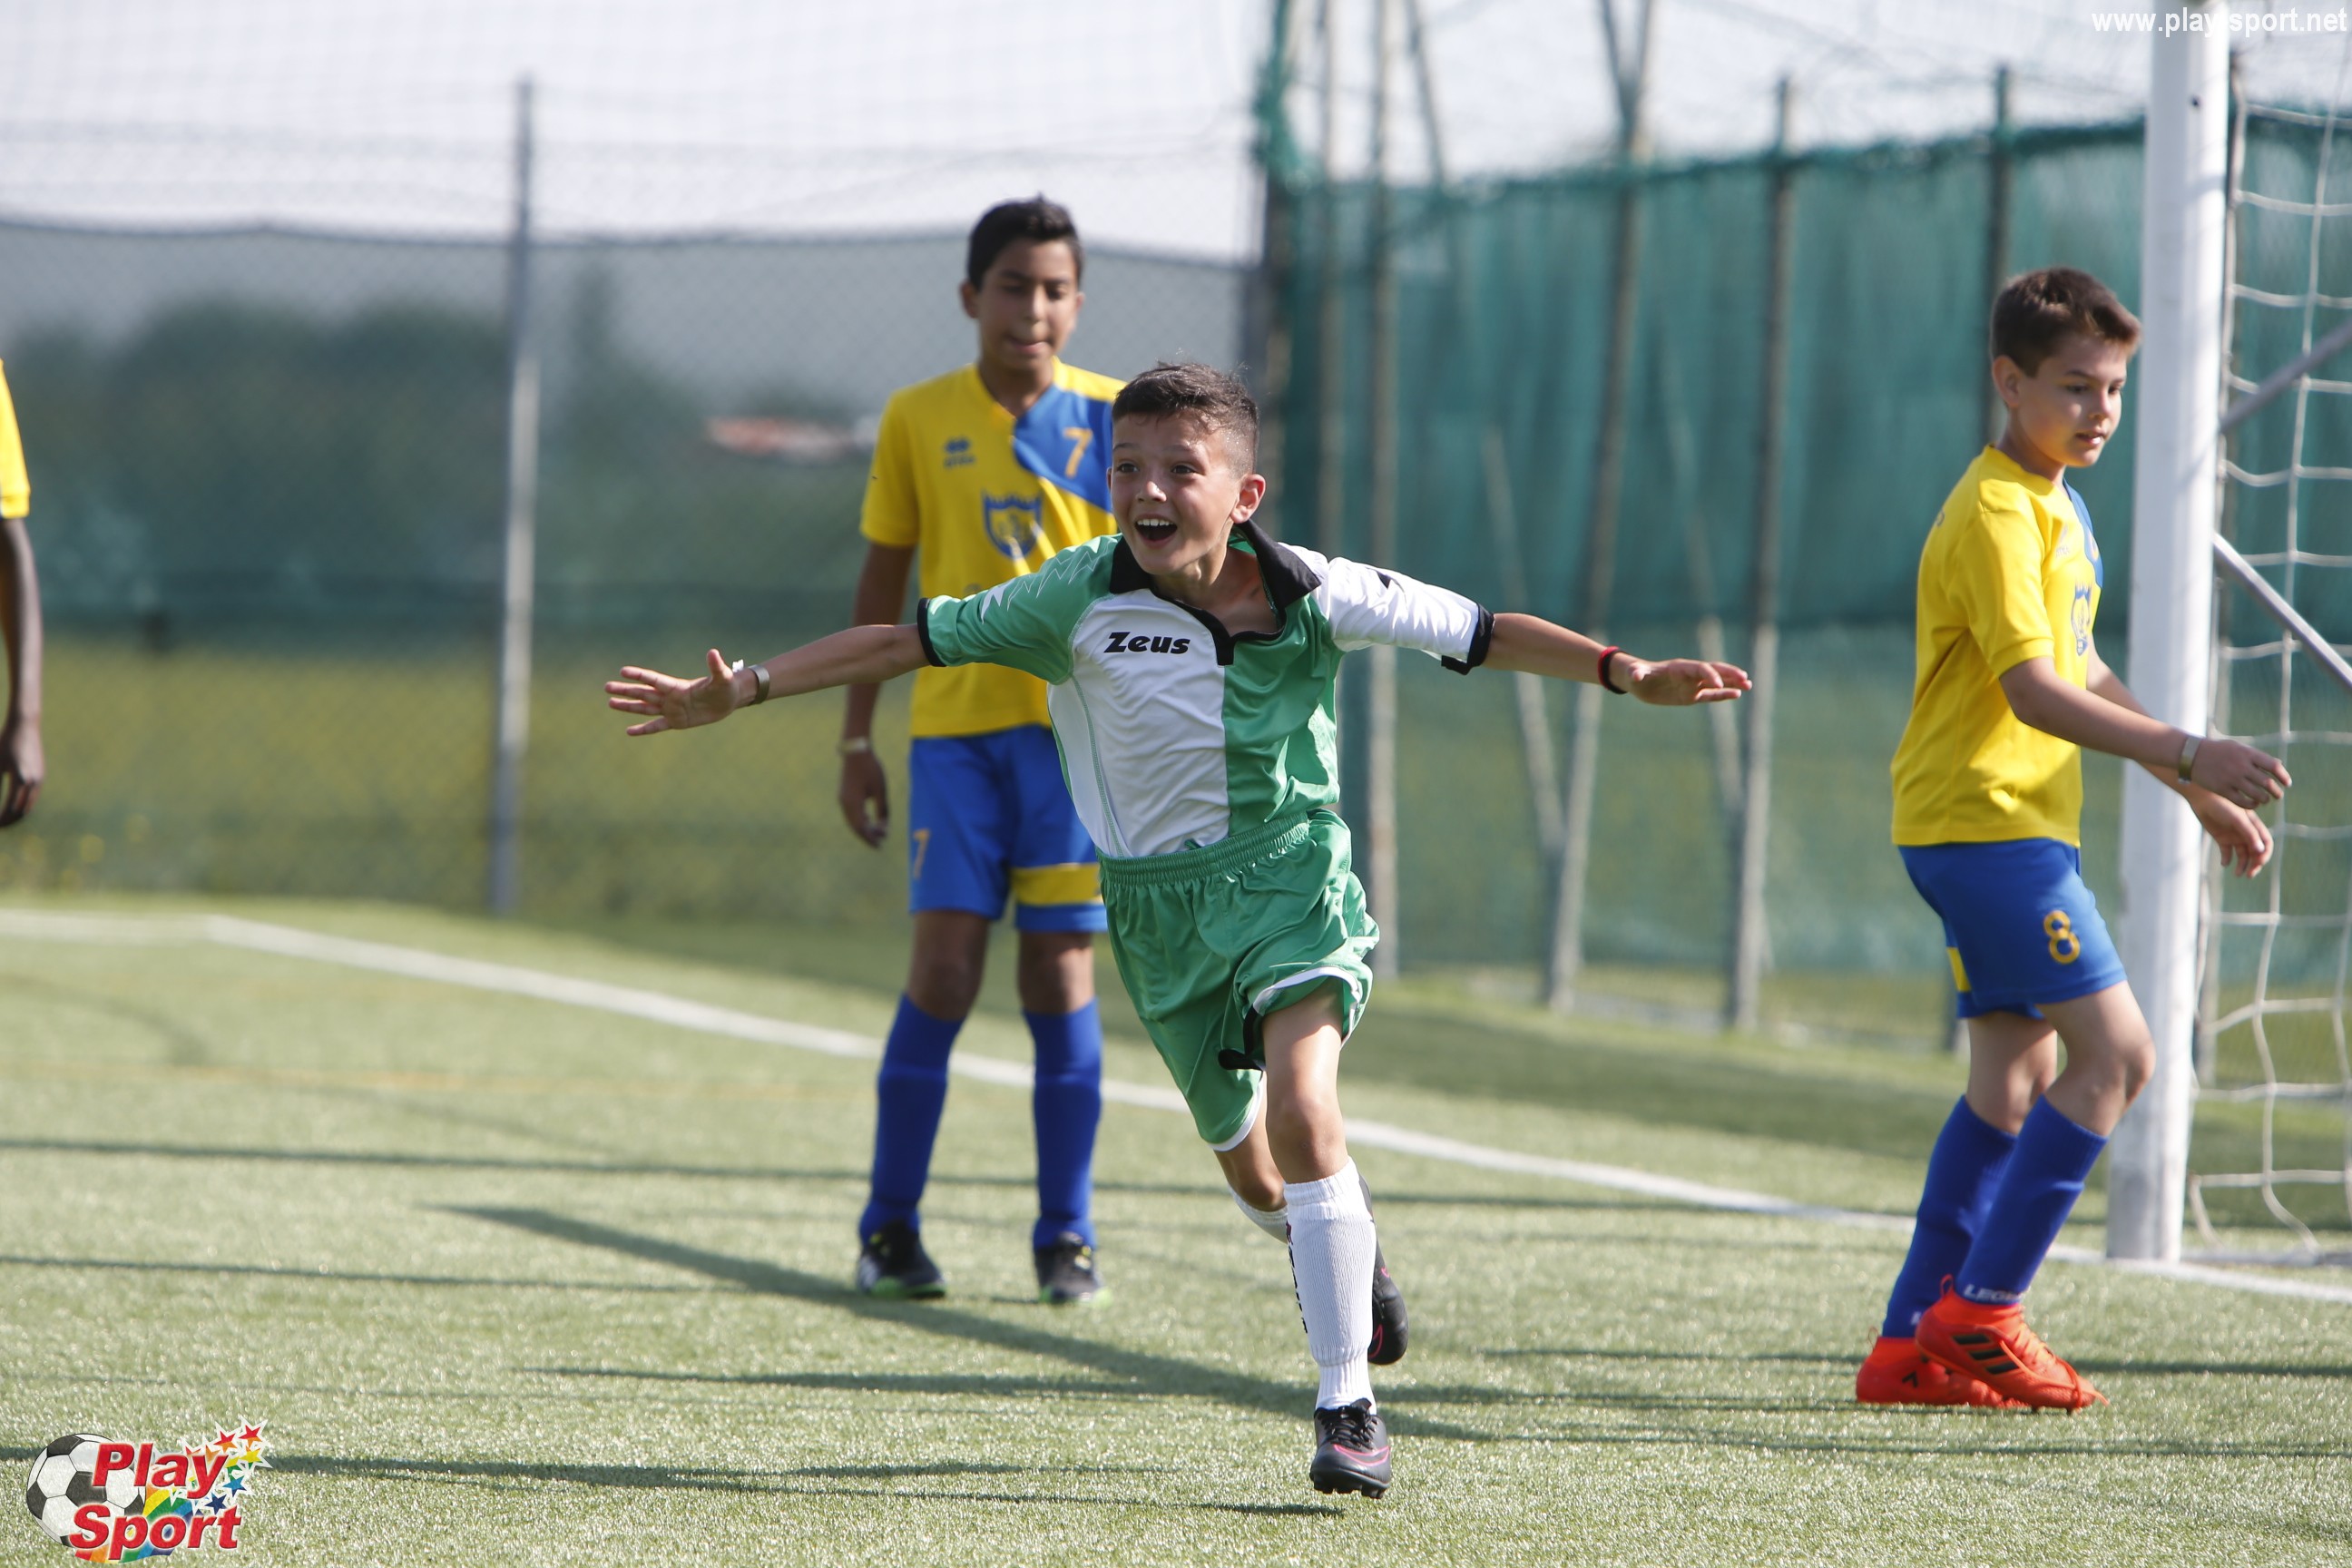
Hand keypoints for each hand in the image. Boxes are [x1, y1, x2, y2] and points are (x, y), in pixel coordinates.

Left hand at [0, 714, 40, 825]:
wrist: (25, 726)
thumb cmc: (5, 743)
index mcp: (20, 780)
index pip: (10, 808)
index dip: (2, 819)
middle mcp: (33, 782)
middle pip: (23, 811)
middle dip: (10, 821)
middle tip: (0, 826)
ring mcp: (39, 779)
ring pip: (30, 805)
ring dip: (18, 815)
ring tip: (7, 819)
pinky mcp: (41, 775)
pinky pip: (33, 796)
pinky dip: (24, 805)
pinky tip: (15, 805)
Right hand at [606, 648, 741, 735]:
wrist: (728, 700)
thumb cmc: (726, 686)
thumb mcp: (723, 677)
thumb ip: (716, 667)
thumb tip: (713, 652)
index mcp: (677, 686)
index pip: (654, 680)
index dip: (640, 675)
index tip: (623, 671)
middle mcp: (670, 697)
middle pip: (643, 693)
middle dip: (626, 690)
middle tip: (606, 687)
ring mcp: (671, 710)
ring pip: (644, 708)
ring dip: (628, 706)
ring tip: (610, 703)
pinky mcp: (676, 722)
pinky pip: (656, 726)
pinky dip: (643, 730)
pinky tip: (629, 731)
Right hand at [839, 749, 888, 846]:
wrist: (856, 752)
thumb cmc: (871, 769)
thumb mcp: (880, 790)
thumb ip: (882, 808)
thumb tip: (885, 826)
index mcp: (853, 804)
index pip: (861, 828)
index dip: (870, 838)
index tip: (880, 845)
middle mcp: (844, 804)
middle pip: (855, 827)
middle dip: (868, 835)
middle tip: (880, 842)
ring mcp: (842, 799)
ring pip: (852, 820)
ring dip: (864, 827)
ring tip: (877, 831)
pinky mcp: (843, 794)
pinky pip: (850, 813)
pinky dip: (860, 819)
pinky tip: (870, 820)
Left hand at [1626, 657, 1751, 705]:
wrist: (1637, 680)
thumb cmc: (1636, 674)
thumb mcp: (1635, 674)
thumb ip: (1637, 673)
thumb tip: (1635, 675)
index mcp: (1680, 667)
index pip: (1700, 669)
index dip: (1710, 675)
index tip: (1719, 685)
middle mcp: (1689, 674)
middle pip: (1714, 671)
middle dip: (1729, 674)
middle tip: (1745, 678)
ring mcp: (1692, 684)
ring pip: (1716, 683)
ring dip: (1732, 683)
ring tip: (1749, 685)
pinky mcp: (1691, 695)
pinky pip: (1710, 695)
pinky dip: (1723, 695)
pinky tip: (1737, 694)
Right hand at [2188, 735, 2290, 808]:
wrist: (2191, 755)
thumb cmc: (2217, 751)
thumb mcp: (2238, 748)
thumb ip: (2257, 756)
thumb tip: (2278, 765)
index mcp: (2247, 754)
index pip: (2274, 766)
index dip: (2283, 776)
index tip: (2287, 783)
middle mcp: (2241, 766)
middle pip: (2267, 783)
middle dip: (2276, 792)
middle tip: (2278, 795)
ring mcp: (2231, 778)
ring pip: (2257, 794)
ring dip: (2265, 799)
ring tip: (2265, 800)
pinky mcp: (2222, 789)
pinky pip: (2242, 802)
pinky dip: (2251, 805)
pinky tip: (2253, 804)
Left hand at [2188, 787, 2272, 876]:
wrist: (2202, 798)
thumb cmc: (2223, 805)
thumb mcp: (2238, 819)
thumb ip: (2249, 834)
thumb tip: (2261, 851)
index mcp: (2254, 826)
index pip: (2266, 844)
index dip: (2265, 854)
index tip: (2259, 863)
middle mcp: (2246, 833)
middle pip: (2255, 852)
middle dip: (2254, 864)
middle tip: (2249, 875)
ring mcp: (2234, 836)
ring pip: (2242, 855)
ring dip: (2242, 865)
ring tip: (2238, 874)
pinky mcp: (2221, 838)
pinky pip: (2227, 853)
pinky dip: (2227, 860)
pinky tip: (2224, 863)